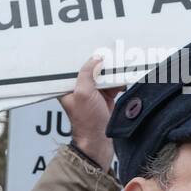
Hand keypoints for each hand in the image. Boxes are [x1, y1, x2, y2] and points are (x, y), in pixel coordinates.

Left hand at [59, 55, 120, 169]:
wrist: (99, 142)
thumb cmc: (87, 123)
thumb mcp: (83, 94)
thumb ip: (86, 74)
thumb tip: (95, 59)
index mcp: (68, 87)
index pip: (76, 66)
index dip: (85, 57)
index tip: (95, 49)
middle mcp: (80, 88)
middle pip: (92, 69)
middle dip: (103, 64)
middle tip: (111, 56)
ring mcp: (93, 93)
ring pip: (104, 76)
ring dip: (112, 73)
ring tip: (119, 67)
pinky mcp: (105, 98)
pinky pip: (113, 84)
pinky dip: (119, 82)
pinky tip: (122, 80)